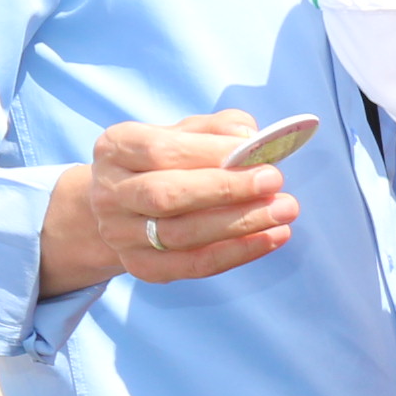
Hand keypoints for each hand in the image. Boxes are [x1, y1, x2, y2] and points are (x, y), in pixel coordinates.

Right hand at [62, 111, 302, 291]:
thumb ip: (218, 129)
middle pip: (166, 195)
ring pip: (181, 234)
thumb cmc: (167, 162)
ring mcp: (121, 234)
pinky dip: (237, 253)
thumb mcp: (186, 133)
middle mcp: (111, 193)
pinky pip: (193, 265)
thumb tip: (250, 136)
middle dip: (226, 189)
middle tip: (275, 181)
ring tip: (284, 210)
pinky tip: (272, 237)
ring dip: (240, 224)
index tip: (258, 151)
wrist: (126, 208)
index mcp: (116, 149)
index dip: (211, 152)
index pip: (160, 150)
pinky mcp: (142, 266)